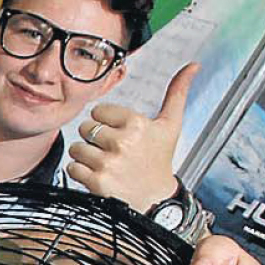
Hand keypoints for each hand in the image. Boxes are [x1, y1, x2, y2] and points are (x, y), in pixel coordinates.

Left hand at [67, 62, 196, 213]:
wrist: (156, 200)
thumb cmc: (160, 159)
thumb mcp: (171, 125)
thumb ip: (177, 93)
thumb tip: (193, 65)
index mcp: (138, 124)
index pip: (99, 111)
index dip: (106, 122)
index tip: (119, 133)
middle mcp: (123, 142)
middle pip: (85, 128)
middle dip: (94, 139)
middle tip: (112, 150)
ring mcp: (108, 163)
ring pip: (76, 148)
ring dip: (85, 156)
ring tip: (105, 162)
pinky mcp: (96, 182)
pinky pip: (72, 167)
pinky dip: (80, 172)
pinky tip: (98, 174)